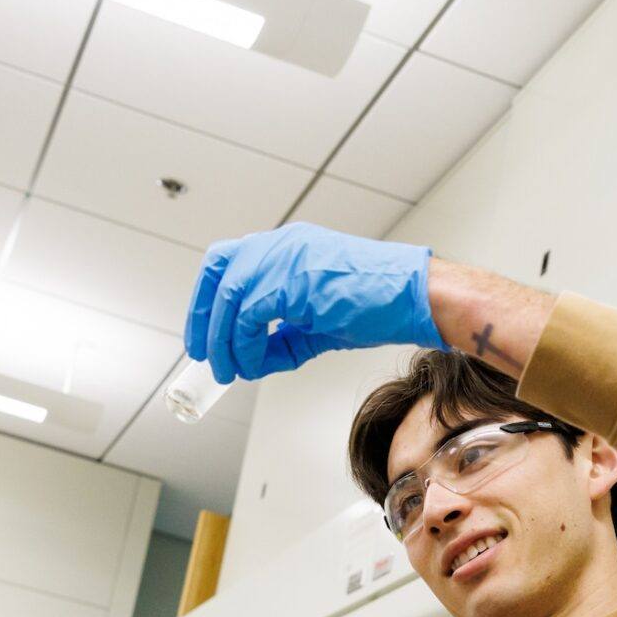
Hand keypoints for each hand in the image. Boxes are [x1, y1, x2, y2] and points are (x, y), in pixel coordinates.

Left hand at [186, 223, 442, 384]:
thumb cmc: (378, 305)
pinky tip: (257, 365)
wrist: (414, 298)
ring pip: (229, 297)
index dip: (207, 300)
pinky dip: (246, 346)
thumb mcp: (318, 321)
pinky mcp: (293, 280)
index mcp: (288, 247)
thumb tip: (255, 358)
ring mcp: (286, 258)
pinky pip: (250, 316)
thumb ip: (284, 334)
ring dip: (225, 341)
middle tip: (205, 355)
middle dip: (202, 317)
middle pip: (218, 271)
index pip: (229, 263)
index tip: (204, 336)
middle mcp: (282, 245)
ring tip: (233, 371)